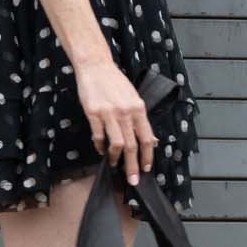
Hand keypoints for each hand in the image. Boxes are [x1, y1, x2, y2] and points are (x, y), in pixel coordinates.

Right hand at [74, 58, 157, 187]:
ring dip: (116, 158)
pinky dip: (100, 146)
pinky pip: (98, 136)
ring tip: (114, 165)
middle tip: (133, 180)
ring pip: (116, 144)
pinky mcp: (93, 113)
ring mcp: (109, 113)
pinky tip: (100, 150)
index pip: (147, 138)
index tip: (147, 169)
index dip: (148, 156)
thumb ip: (141, 120)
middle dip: (133, 166)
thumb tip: (152, 141)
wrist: (96, 66)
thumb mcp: (133, 98)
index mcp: (138, 108)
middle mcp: (126, 112)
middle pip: (132, 145)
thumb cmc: (115, 82)